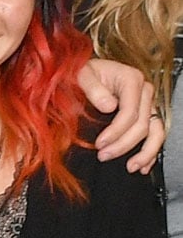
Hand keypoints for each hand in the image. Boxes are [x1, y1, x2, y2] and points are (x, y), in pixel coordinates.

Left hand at [80, 58, 162, 173]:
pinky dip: (151, 151)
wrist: (86, 71)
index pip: (130, 111)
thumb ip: (92, 87)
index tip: (100, 143)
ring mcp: (148, 102)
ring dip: (145, 153)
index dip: (116, 131)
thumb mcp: (81, 74)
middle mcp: (144, 90)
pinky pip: (155, 134)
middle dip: (124, 144)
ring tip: (131, 166)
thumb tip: (108, 106)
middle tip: (104, 155)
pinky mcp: (147, 112)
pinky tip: (143, 164)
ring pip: (156, 131)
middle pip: (142, 124)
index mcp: (131, 79)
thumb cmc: (82, 72)